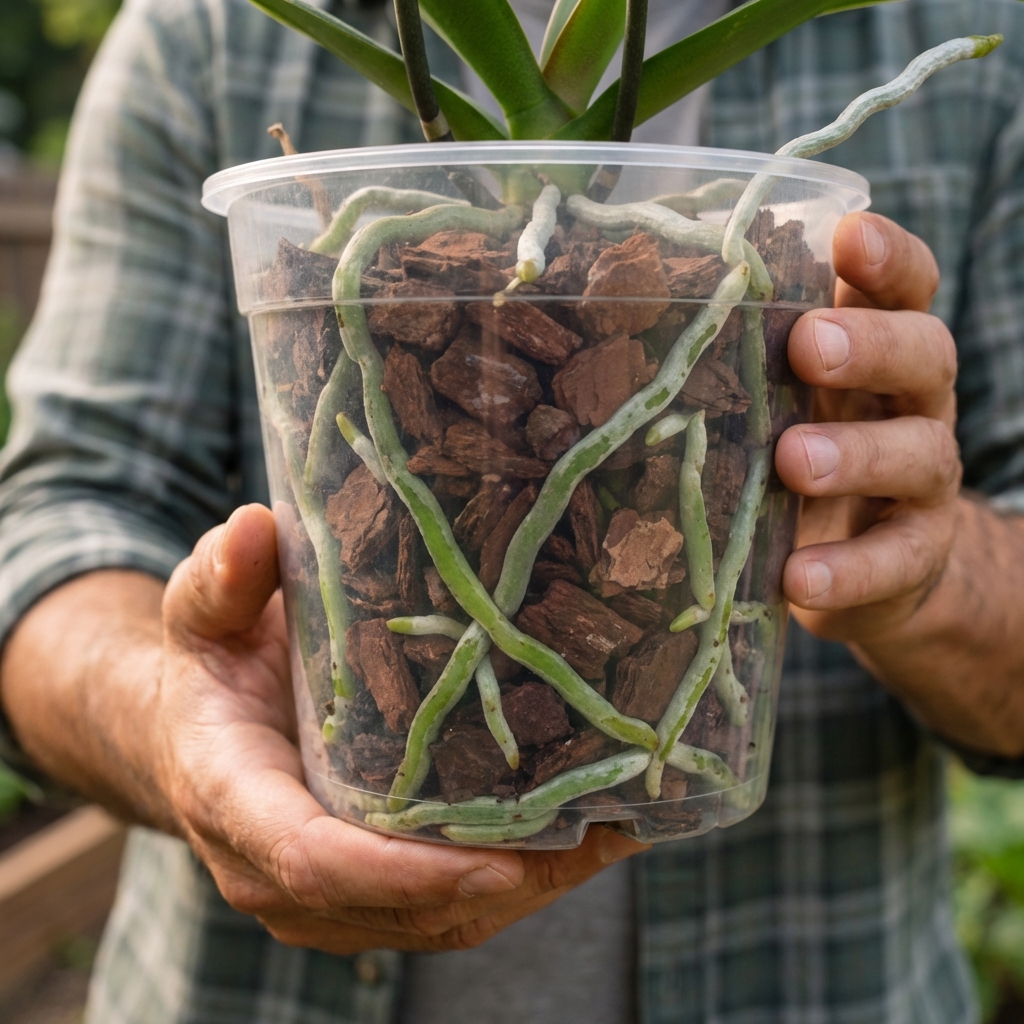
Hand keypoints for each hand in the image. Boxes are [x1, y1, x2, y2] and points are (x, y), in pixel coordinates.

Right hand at [155, 503, 644, 953]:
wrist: (197, 726)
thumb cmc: (210, 664)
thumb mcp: (204, 610)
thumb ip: (222, 577)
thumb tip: (251, 527)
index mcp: (233, 799)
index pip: (312, 860)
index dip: (401, 874)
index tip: (496, 864)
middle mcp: (275, 870)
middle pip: (397, 907)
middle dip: (501, 881)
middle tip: (598, 833)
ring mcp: (323, 897)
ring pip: (432, 920)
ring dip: (528, 889)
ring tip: (614, 834)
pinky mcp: (362, 895)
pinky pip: (442, 909)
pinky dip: (516, 885)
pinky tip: (583, 841)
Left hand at [775, 212, 959, 642]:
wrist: (859, 564)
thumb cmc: (791, 453)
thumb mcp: (769, 398)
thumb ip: (736, 357)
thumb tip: (623, 303)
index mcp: (875, 348)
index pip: (902, 285)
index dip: (887, 257)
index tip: (848, 234)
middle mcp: (910, 402)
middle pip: (925, 352)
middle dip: (871, 343)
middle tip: (809, 345)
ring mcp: (921, 479)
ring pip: (920, 452)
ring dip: (857, 454)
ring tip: (793, 462)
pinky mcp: (914, 554)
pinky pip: (897, 558)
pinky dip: (850, 568)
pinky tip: (800, 576)